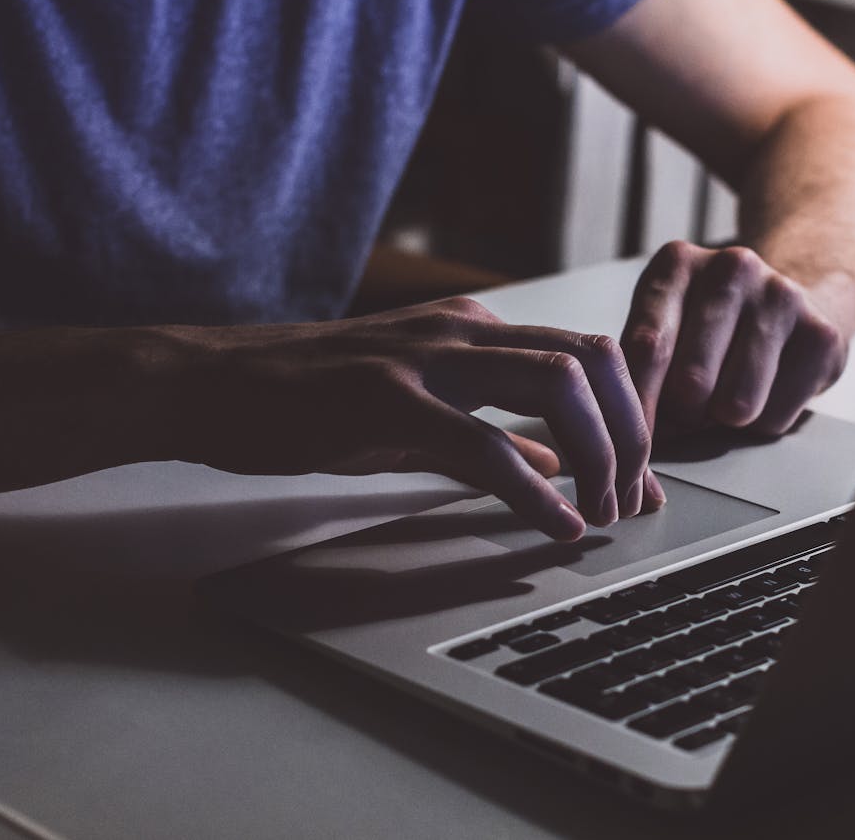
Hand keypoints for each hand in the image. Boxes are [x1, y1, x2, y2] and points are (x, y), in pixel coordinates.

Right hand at [181, 297, 661, 540]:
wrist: (212, 385)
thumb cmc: (312, 399)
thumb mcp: (419, 411)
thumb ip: (494, 430)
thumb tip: (558, 462)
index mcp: (475, 329)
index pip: (588, 355)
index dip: (631, 417)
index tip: (642, 477)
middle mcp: (463, 330)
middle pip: (592, 359)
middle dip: (630, 433)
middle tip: (631, 498)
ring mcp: (425, 359)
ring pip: (556, 386)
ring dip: (597, 454)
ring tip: (600, 511)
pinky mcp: (385, 399)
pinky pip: (482, 443)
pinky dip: (534, 490)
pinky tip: (555, 524)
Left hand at [620, 241, 849, 437]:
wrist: (791, 304)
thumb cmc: (709, 328)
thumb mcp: (664, 326)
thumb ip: (639, 368)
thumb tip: (628, 429)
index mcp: (677, 263)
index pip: (647, 347)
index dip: (637, 405)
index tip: (632, 438)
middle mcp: (731, 268)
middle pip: (691, 384)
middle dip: (684, 416)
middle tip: (689, 409)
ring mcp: (781, 297)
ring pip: (736, 406)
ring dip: (724, 421)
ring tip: (724, 399)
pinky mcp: (821, 335)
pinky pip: (775, 417)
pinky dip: (763, 423)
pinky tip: (765, 392)